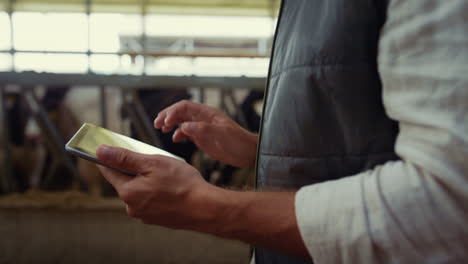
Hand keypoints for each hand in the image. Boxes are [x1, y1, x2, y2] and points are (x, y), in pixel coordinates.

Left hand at [96, 145, 221, 230]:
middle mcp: (132, 207)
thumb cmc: (181, 184)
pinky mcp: (158, 220)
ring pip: (140, 192)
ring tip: (168, 175)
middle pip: (126, 182)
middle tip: (153, 161)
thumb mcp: (152, 163)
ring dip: (148, 182)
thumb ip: (125, 158)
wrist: (205, 208)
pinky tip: (172, 188)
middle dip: (135, 170)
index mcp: (128, 192)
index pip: (109, 171)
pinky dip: (158, 193)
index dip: (109, 158)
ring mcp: (145, 216)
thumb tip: (100, 151)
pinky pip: (152, 201)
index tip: (110, 149)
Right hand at [154, 100, 257, 167]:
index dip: (172, 112)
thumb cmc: (238, 142)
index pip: (185, 107)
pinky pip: (187, 132)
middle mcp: (203, 118)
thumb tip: (184, 126)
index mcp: (207, 114)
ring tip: (161, 129)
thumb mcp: (221, 135)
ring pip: (182, 121)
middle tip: (156, 124)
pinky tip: (174, 139)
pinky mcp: (203, 138)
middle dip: (167, 115)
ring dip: (170, 123)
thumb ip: (202, 129)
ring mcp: (202, 128)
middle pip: (180, 112)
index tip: (165, 123)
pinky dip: (178, 134)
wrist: (248, 153)